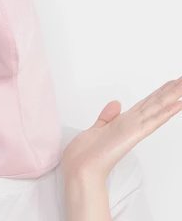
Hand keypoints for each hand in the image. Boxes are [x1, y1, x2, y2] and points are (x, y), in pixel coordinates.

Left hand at [61, 75, 181, 179]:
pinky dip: (165, 112)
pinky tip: (178, 103)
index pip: (145, 104)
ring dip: (172, 96)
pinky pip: (152, 120)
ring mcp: (133, 129)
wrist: (80, 169)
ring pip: (157, 108)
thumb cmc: (86, 154)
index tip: (170, 83)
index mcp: (123, 122)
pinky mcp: (132, 133)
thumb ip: (108, 116)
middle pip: (154, 103)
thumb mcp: (96, 128)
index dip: (158, 93)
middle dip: (170, 91)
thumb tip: (117, 103)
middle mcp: (131, 125)